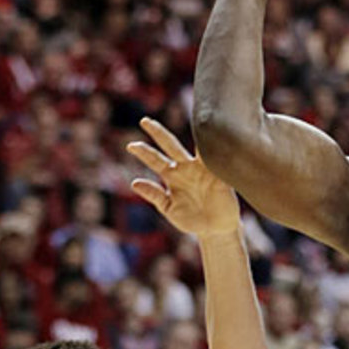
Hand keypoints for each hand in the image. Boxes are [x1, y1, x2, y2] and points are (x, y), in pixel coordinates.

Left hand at [127, 117, 240, 237]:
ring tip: (181, 120)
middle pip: (170, 146)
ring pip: (193, 146)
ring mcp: (202, 169)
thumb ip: (155, 196)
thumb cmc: (191, 220)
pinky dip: (212, 147)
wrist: (215, 229)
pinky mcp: (218, 174)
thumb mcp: (169, 209)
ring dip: (188, 133)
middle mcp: (185, 168)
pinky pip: (214, 158)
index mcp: (172, 177)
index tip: (130, 146)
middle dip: (158, 133)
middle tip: (144, 121)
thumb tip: (134, 182)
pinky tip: (208, 135)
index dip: (144, 152)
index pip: (155, 160)